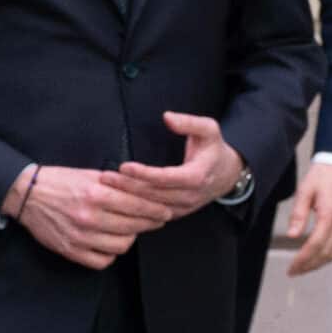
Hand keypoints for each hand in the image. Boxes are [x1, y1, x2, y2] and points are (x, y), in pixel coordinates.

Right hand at [13, 164, 167, 270]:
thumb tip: (146, 193)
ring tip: (126, 229)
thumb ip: (116, 185)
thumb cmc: (58, 181)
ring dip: (129, 238)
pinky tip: (108, 242)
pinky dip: (110, 254)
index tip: (165, 212)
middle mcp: (89, 217)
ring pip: (122, 246)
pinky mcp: (71, 250)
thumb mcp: (88, 174)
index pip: (138, 206)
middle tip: (153, 220)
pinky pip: (103, 261)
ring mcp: (80, 237)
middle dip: (148, 223)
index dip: (156, 210)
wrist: (25, 194)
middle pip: (134, 227)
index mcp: (95, 194)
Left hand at [107, 112, 245, 221]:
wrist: (227, 175)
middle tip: (104, 177)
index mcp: (198, 176)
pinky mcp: (175, 213)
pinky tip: (115, 200)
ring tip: (105, 188)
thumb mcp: (209, 129)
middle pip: (155, 195)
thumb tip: (167, 117)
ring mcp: (183, 207)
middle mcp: (190, 196)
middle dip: (128, 187)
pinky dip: (133, 209)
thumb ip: (190, 122)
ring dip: (127, 199)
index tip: (124, 166)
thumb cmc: (213, 148)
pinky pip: (152, 215)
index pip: (167, 178)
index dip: (145, 174)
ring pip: (151, 208)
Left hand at [285, 161, 331, 277]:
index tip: (292, 268)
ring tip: (304, 268)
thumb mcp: (304, 191)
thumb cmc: (321, 177)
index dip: (303, 259)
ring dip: (321, 263)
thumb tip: (293, 236)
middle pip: (327, 252)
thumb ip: (298, 214)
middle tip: (294, 272)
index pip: (316, 245)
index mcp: (330, 214)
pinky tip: (320, 257)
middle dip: (310, 265)